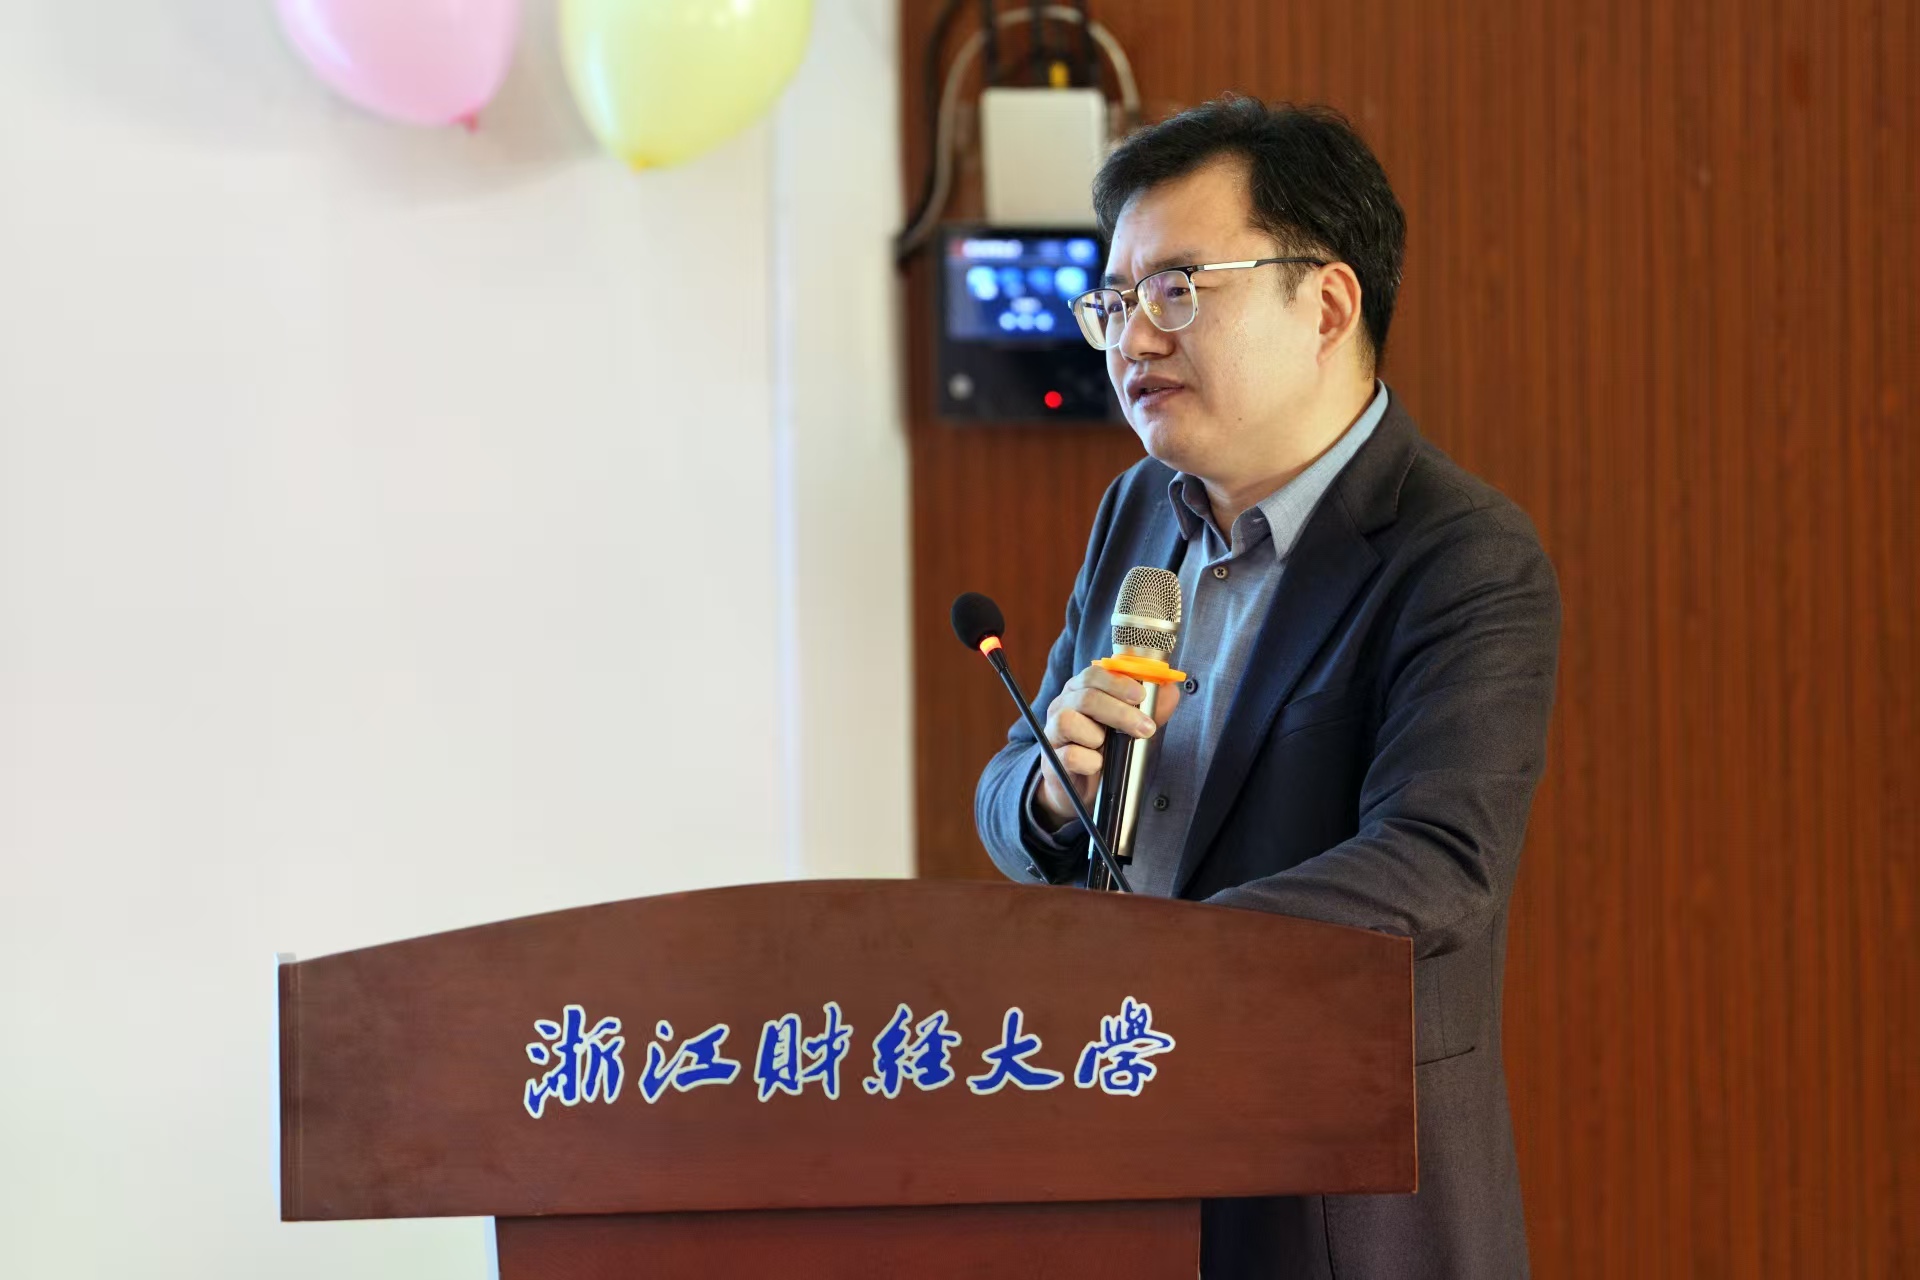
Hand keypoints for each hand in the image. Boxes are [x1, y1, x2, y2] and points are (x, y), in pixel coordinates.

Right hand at [1033, 665, 1182, 828]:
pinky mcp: (1052, 760)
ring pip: (1069, 721)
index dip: (1118, 683)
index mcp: (1080, 691)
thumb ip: (1152, 708)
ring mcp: (1053, 732)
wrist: (1083, 786)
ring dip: (1098, 736)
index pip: (1093, 674)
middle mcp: (1062, 706)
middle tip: (1146, 728)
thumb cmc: (1106, 748)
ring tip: (1108, 748)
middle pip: (1086, 697)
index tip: (1142, 696)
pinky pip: (1070, 755)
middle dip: (1121, 712)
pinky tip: (1098, 765)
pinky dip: (1090, 761)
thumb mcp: (1132, 725)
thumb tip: (1171, 692)